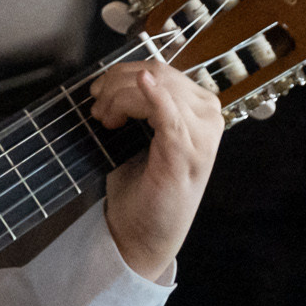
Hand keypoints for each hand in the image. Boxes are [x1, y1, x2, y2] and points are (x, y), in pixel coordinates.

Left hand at [90, 60, 223, 281]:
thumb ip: (140, 104)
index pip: (161, 70)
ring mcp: (201, 135)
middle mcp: (208, 117)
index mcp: (199, 110)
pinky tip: (141, 86)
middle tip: (97, 110)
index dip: (122, 74)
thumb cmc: (143, 186)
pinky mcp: (185, 152)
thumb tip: (117, 76)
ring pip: (155, 87)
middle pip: (157, 74)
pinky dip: (154, 95)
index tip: (97, 93)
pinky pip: (170, 112)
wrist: (143, 235)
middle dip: (116, 84)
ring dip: (118, 96)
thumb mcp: (141, 135)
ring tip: (104, 120)